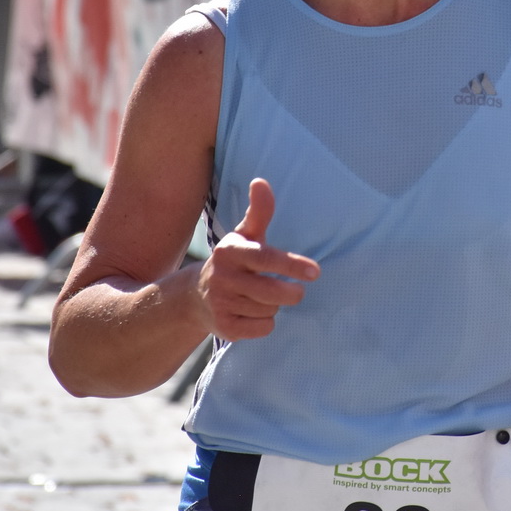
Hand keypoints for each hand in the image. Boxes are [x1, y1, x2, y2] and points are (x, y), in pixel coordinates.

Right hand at [192, 178, 319, 340]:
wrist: (195, 296)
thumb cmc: (234, 260)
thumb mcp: (245, 234)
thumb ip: (259, 211)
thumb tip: (261, 181)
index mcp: (230, 251)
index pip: (265, 258)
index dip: (291, 264)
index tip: (315, 272)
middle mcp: (222, 278)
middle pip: (272, 292)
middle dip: (292, 293)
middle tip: (295, 290)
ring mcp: (221, 304)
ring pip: (270, 310)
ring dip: (275, 306)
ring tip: (261, 297)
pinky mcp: (224, 328)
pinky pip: (263, 328)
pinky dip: (266, 322)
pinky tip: (253, 312)